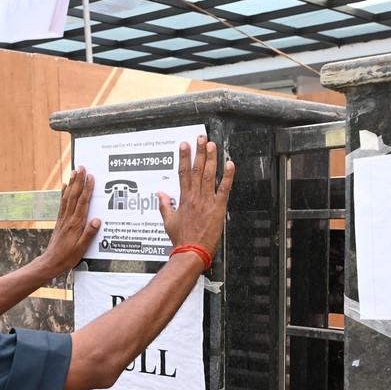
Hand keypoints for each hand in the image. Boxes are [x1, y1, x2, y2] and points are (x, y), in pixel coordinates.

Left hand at [40, 167, 99, 276]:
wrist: (51, 262)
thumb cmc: (68, 257)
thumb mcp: (82, 248)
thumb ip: (89, 234)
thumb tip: (97, 220)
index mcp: (76, 224)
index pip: (83, 203)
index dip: (87, 189)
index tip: (91, 177)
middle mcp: (68, 218)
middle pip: (74, 196)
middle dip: (78, 180)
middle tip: (81, 167)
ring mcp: (63, 218)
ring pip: (68, 197)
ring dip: (72, 183)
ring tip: (74, 171)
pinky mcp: (60, 221)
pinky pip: (62, 203)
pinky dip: (64, 193)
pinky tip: (64, 186)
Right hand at [157, 135, 234, 255]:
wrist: (191, 252)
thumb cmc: (181, 239)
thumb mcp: (168, 221)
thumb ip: (165, 205)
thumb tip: (160, 194)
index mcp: (183, 199)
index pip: (183, 173)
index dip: (184, 157)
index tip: (184, 145)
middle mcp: (195, 197)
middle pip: (197, 169)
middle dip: (199, 152)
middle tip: (201, 138)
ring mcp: (207, 202)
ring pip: (209, 175)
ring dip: (211, 159)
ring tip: (212, 145)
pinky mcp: (218, 208)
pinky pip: (224, 189)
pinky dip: (228, 177)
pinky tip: (230, 165)